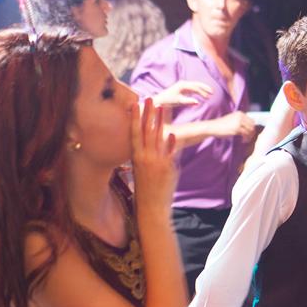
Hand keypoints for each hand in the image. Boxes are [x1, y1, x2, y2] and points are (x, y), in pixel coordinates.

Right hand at [130, 98, 177, 216]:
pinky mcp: (168, 168)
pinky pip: (169, 152)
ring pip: (158, 138)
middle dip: (149, 114)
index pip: (135, 133)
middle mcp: (146, 158)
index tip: (136, 105)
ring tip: (162, 108)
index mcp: (136, 157)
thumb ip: (144, 155)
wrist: (151, 207)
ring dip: (160, 122)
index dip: (136, 118)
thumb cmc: (145, 188)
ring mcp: (157, 162)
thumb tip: (148, 143)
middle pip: (147, 131)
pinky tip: (171, 132)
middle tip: (150, 99)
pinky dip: (170, 143)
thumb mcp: (140, 169)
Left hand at [152, 80, 212, 107]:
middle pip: (196, 85)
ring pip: (195, 88)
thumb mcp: (178, 101)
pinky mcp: (182, 91)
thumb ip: (188, 101)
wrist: (159, 100)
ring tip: (208, 96)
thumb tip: (197, 102)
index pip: (195, 87)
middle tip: (212, 92)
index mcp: (183, 85)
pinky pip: (192, 91)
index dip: (203, 91)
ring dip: (202, 91)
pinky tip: (201, 98)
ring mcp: (183, 87)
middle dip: (205, 88)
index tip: (209, 95)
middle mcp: (183, 84)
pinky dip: (197, 93)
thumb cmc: (168, 100)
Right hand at [215, 111, 258, 141]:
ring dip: (249, 136)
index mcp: (240, 113)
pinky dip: (245, 138)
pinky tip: (242, 141)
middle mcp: (240, 116)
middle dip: (251, 133)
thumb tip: (248, 128)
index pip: (251, 121)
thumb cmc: (221, 125)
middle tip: (248, 138)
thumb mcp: (232, 120)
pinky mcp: (237, 128)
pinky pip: (246, 134)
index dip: (251, 128)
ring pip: (250, 130)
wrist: (213, 126)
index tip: (249, 134)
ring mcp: (239, 122)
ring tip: (245, 140)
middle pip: (252, 125)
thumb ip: (240, 121)